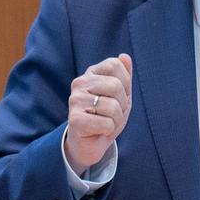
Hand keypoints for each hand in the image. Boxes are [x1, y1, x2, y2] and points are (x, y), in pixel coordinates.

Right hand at [65, 54, 132, 174]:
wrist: (90, 143)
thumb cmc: (106, 117)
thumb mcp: (121, 96)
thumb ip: (124, 76)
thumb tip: (124, 56)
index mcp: (91, 73)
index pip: (115, 65)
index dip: (125, 83)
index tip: (118, 96)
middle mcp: (80, 83)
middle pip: (115, 85)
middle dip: (122, 104)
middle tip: (113, 114)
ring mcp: (75, 100)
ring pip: (112, 106)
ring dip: (116, 120)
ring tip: (106, 123)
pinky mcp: (75, 119)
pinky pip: (106, 123)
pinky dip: (108, 130)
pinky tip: (99, 131)